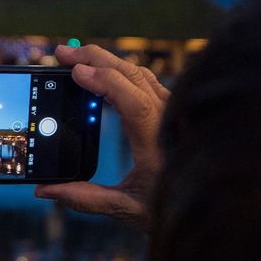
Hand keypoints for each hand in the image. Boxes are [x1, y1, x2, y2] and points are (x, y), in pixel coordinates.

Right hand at [34, 44, 168, 227]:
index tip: (76, 71)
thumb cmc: (176, 207)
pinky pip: (144, 80)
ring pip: (138, 73)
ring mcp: (171, 110)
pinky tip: (101, 72)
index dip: (104, 81)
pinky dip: (119, 71)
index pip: (132, 101)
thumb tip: (46, 191)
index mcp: (158, 141)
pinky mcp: (171, 109)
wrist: (214, 203)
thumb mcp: (128, 208)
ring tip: (74, 58)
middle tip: (62, 53)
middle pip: (132, 75)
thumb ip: (86, 198)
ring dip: (106, 61)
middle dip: (95, 58)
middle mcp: (168, 119)